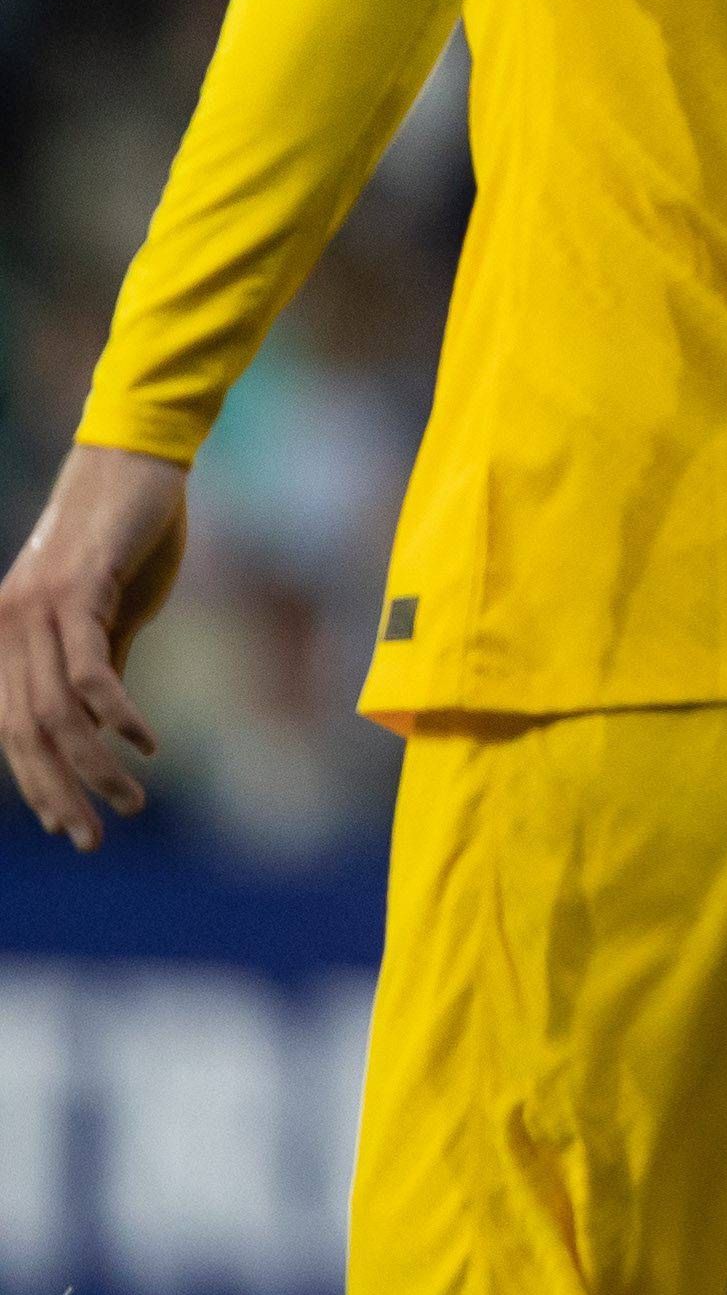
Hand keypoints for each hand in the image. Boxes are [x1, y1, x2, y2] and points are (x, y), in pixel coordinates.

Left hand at [0, 445, 185, 848]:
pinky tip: (145, 741)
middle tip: (95, 835)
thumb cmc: (127, 534)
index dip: (35, 784)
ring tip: (132, 799)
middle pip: (23, 734)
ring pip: (55, 714)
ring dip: (94, 767)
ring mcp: (35, 609)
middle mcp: (4, 627)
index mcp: (4, 636)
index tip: (68, 826)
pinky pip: (89, 672)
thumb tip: (98, 728)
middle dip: (59, 794)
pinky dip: (116, 716)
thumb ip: (96, 663)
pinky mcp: (76, 591)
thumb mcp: (110, 612)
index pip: (7, 731)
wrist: (137, 458)